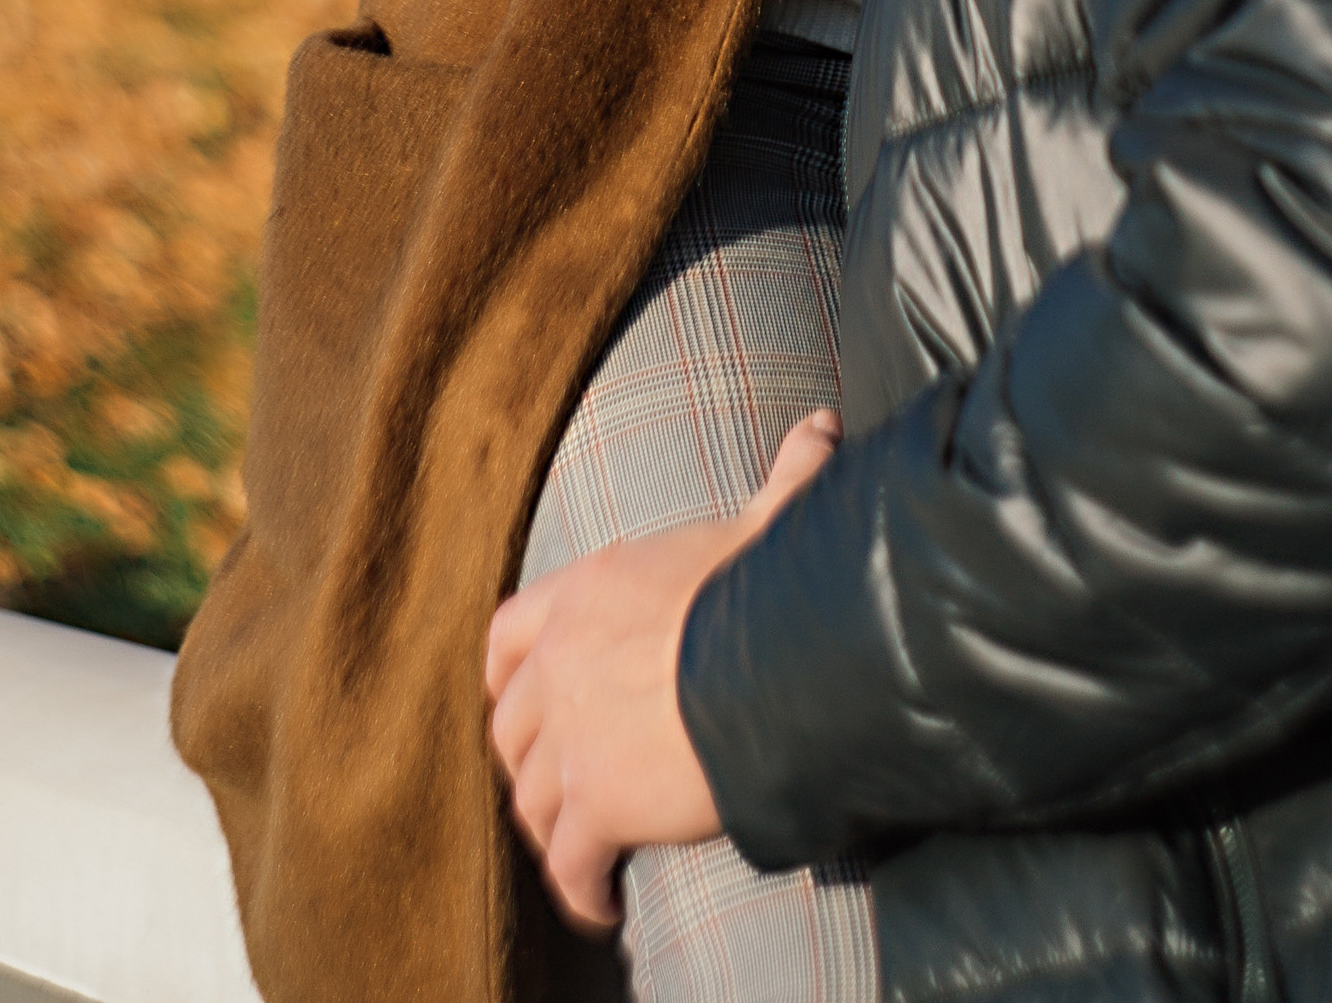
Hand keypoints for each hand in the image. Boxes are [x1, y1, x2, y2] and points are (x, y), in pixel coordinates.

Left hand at [485, 409, 841, 932]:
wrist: (778, 658)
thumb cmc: (769, 584)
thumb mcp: (770, 521)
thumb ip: (786, 478)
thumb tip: (823, 428)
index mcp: (587, 592)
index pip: (508, 635)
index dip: (511, 675)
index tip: (524, 697)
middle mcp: (561, 663)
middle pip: (510, 726)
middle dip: (527, 759)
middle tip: (557, 784)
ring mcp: (571, 738)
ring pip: (531, 799)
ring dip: (551, 829)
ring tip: (578, 851)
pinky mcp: (596, 804)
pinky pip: (569, 864)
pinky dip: (579, 889)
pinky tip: (600, 904)